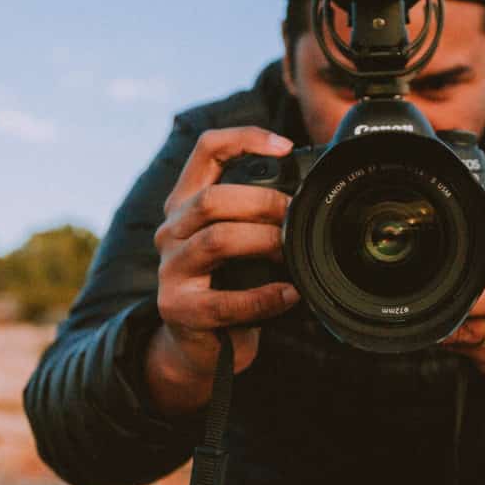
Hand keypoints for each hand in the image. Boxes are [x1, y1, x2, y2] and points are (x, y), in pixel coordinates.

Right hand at [146, 127, 299, 411]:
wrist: (201, 345)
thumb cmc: (229, 284)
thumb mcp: (237, 240)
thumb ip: (258, 213)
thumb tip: (314, 189)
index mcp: (185, 203)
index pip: (206, 150)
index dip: (245, 139)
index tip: (286, 147)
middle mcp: (172, 231)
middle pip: (212, 199)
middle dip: (262, 202)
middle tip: (296, 215)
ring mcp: (171, 270)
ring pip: (216, 240)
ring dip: (263, 242)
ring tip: (291, 250)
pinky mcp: (179, 308)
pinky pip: (225, 301)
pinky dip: (264, 297)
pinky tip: (288, 295)